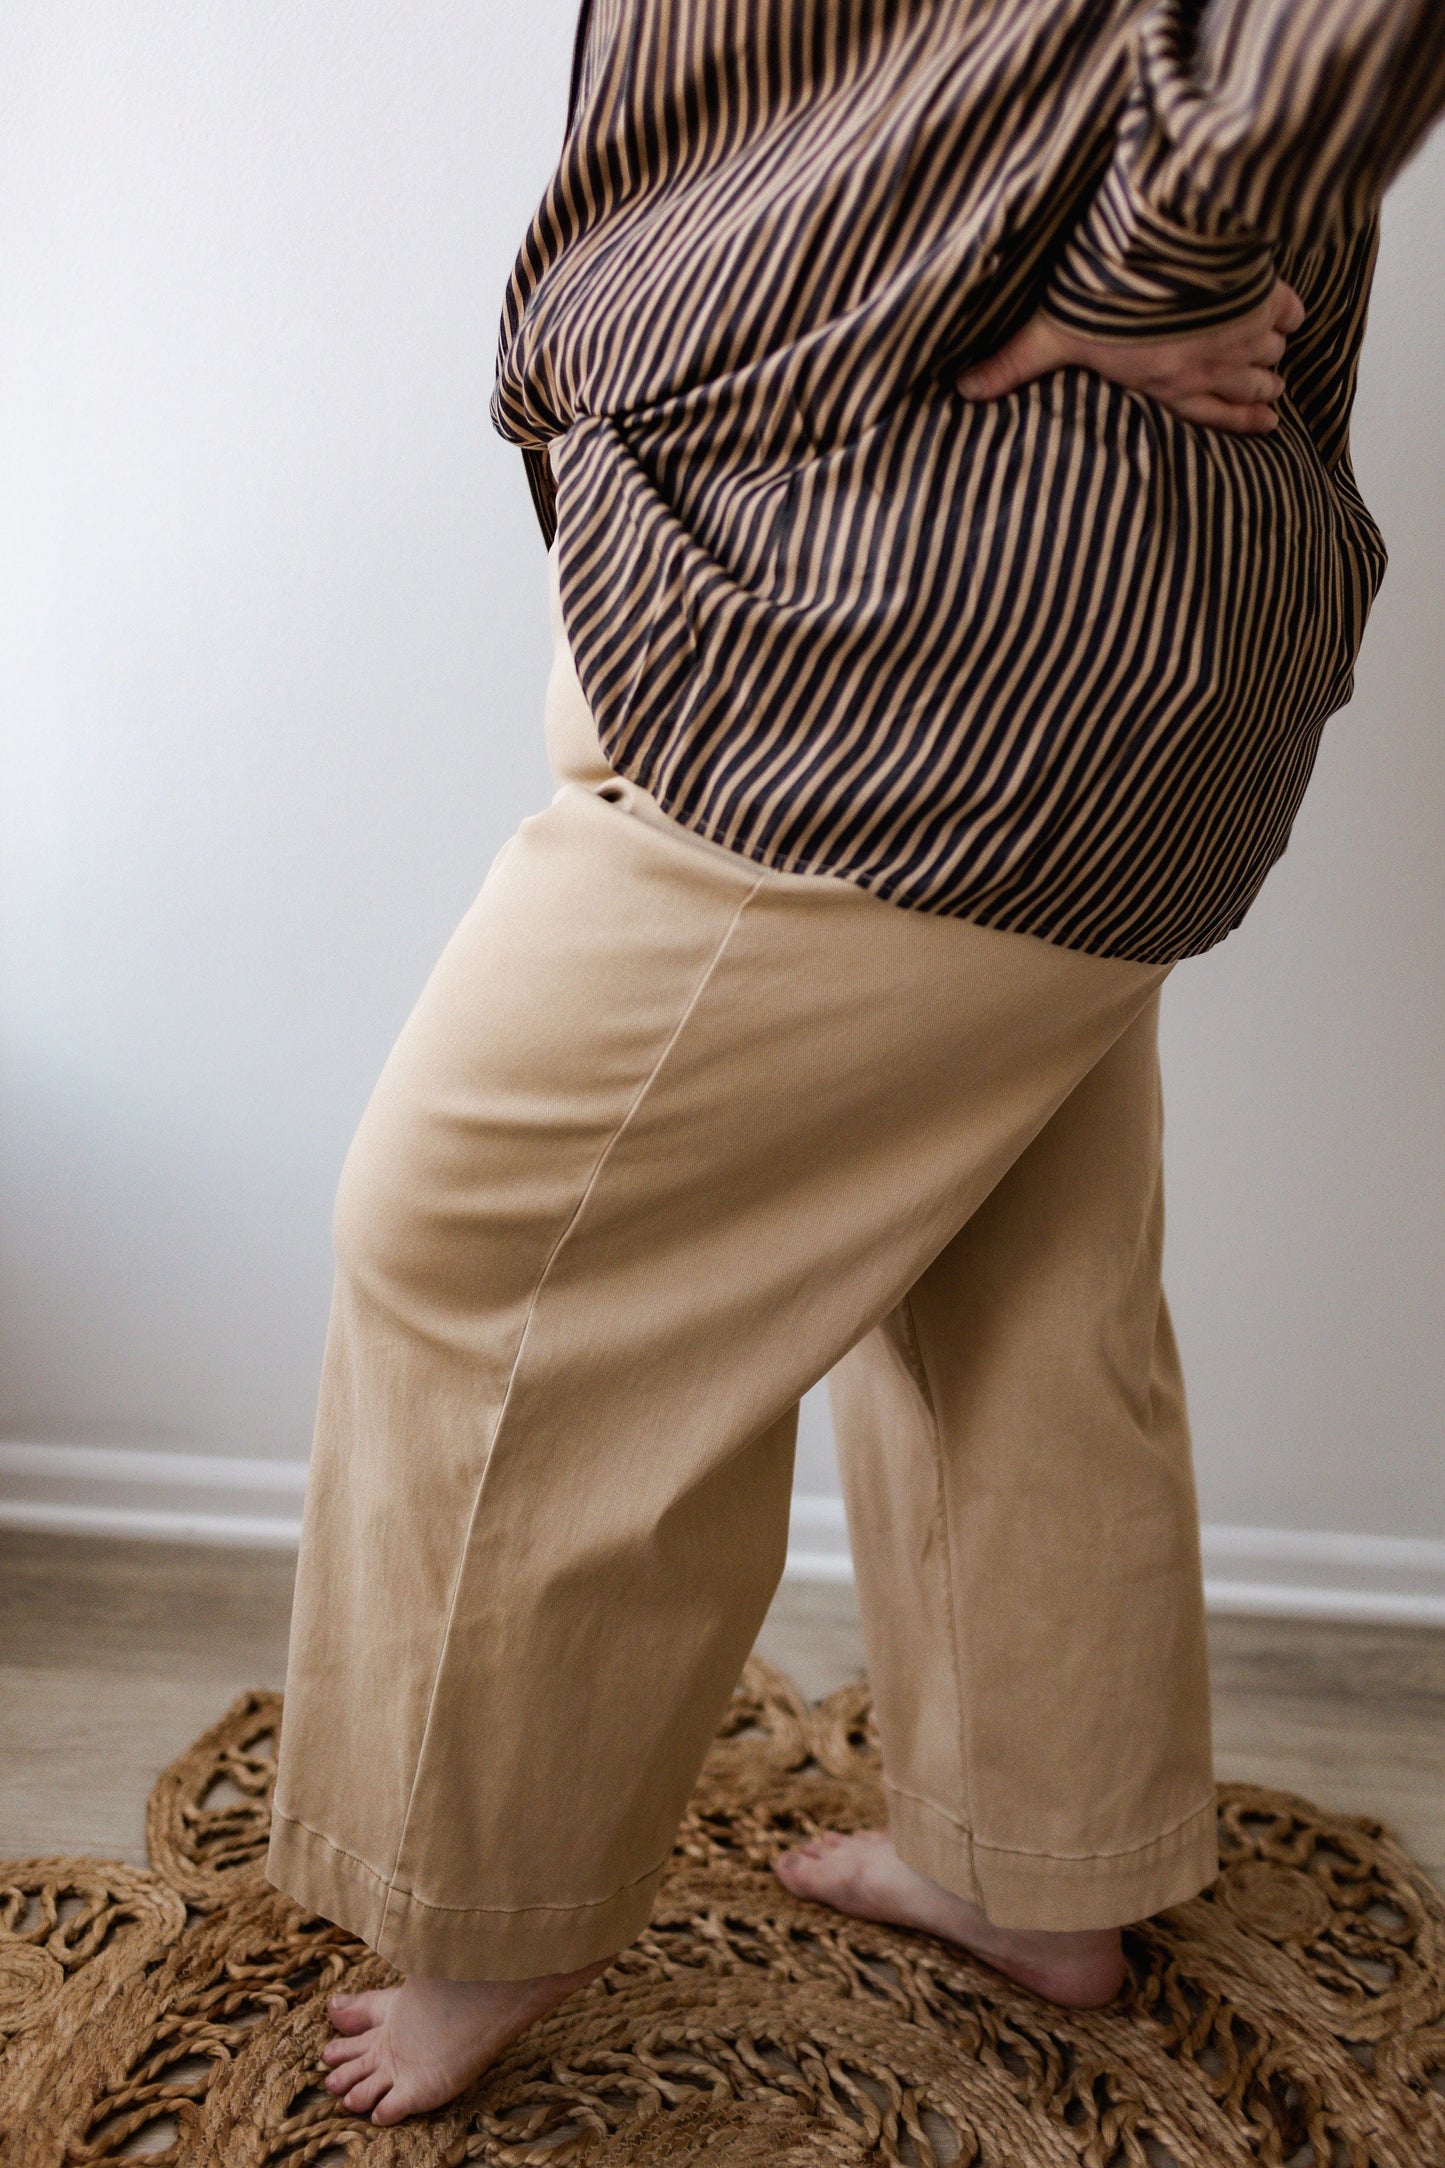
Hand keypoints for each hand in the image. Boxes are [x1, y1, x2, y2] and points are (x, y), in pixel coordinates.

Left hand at [956, 280, 1306, 434]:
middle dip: (1262, 388)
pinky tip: (1288, 308)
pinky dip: (1290, 311)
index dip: (1240, 422)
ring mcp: (1242, 329)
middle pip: (1251, 385)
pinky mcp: (1261, 289)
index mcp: (1167, 382)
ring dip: (1274, 353)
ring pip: (1271, 351)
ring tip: (1277, 354)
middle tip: (1274, 390)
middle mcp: (1212, 364)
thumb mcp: (1052, 333)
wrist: (1160, 244)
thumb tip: (963, 390)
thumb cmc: (1107, 293)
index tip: (1267, 426)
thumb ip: (1013, 364)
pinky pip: (1289, 308)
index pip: (1210, 414)